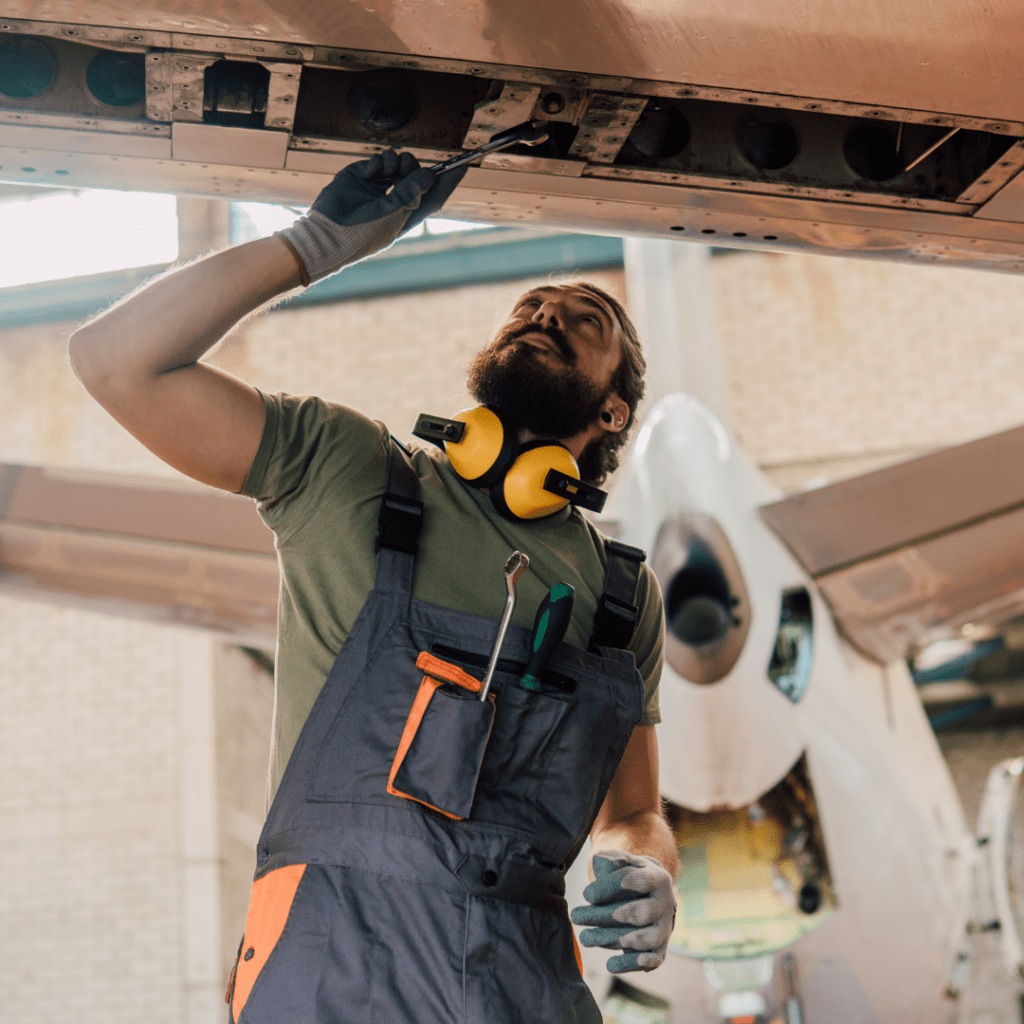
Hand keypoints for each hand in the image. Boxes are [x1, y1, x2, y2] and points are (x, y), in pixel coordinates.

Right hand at [278, 150, 466, 283]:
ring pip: (398, 164)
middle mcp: (395, 200)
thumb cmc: (363, 233)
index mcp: (407, 215)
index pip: (434, 196)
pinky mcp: (361, 176)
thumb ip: (413, 192)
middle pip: (417, 174)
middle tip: (408, 168)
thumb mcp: (394, 214)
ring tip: (388, 171)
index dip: (449, 181)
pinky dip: (379, 162)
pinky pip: (379, 161)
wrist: (328, 234)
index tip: (465, 164)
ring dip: (398, 162)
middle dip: (415, 167)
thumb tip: (431, 174)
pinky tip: (373, 172)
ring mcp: (378, 188)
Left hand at [569, 849, 675, 972]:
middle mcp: (666, 904)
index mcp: (657, 878)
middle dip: (605, 916)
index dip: (610, 887)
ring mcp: (665, 928)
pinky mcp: (661, 949)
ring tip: (586, 938)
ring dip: (614, 939)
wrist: (650, 895)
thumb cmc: (630, 877)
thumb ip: (612, 860)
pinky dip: (633, 963)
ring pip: (646, 939)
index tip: (586, 895)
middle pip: (639, 913)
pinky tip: (610, 964)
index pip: (636, 881)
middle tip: (576, 917)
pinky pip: (652, 960)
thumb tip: (600, 862)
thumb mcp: (623, 862)